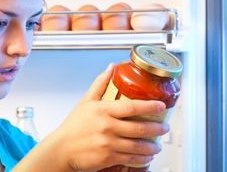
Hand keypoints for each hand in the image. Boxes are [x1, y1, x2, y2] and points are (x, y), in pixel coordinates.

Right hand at [53, 64, 168, 170]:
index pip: (132, 106)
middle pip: (140, 128)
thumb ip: (100, 84)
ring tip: (157, 144)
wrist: (61, 149)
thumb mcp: (85, 102)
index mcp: (103, 111)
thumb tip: (111, 68)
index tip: (161, 105)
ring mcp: (108, 143)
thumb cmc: (73, 126)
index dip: (150, 106)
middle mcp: (107, 127)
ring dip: (152, 146)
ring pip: (138, 145)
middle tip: (164, 127)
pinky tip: (147, 155)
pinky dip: (143, 158)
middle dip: (157, 128)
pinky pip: (131, 158)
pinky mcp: (108, 158)